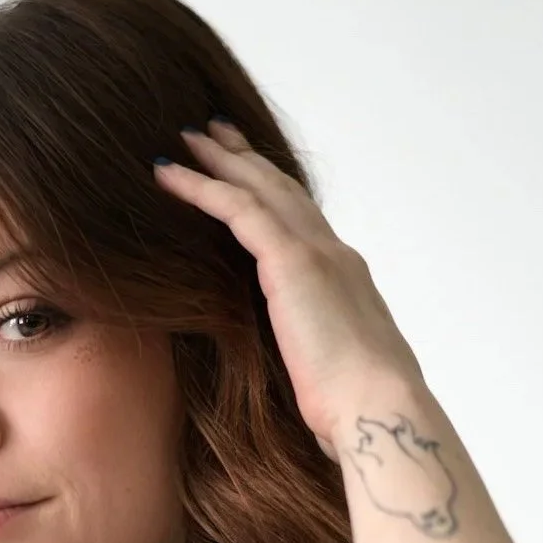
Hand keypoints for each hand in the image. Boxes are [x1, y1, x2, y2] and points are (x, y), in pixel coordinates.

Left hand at [152, 118, 425, 460]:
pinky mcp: (292, 262)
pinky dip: (200, 187)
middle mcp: (333, 254)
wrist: (377, 410)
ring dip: (219, 160)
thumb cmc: (352, 410)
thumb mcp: (324, 370)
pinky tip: (165, 174)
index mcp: (343, 280)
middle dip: (245, 159)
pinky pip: (237, 209)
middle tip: (212, 132)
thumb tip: (286, 360)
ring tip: (183, 138)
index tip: (243, 174)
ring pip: (259, 189)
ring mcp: (316, 252)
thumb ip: (304, 348)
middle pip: (281, 191)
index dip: (270, 194)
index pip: (300, 222)